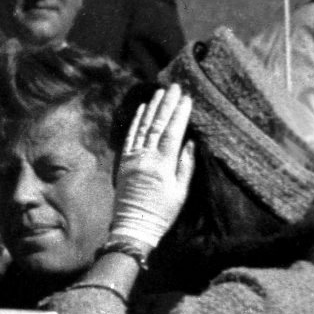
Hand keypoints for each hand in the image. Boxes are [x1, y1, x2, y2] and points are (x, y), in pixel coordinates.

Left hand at [112, 84, 195, 248]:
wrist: (133, 227)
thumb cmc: (162, 213)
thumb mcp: (180, 192)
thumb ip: (185, 166)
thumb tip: (190, 142)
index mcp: (162, 165)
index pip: (172, 132)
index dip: (179, 114)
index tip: (187, 98)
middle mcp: (145, 158)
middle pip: (157, 125)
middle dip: (167, 104)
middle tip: (174, 86)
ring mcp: (132, 159)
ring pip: (143, 127)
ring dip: (151, 108)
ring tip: (160, 92)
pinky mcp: (123, 163)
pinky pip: (130, 137)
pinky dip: (136, 121)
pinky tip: (142, 109)